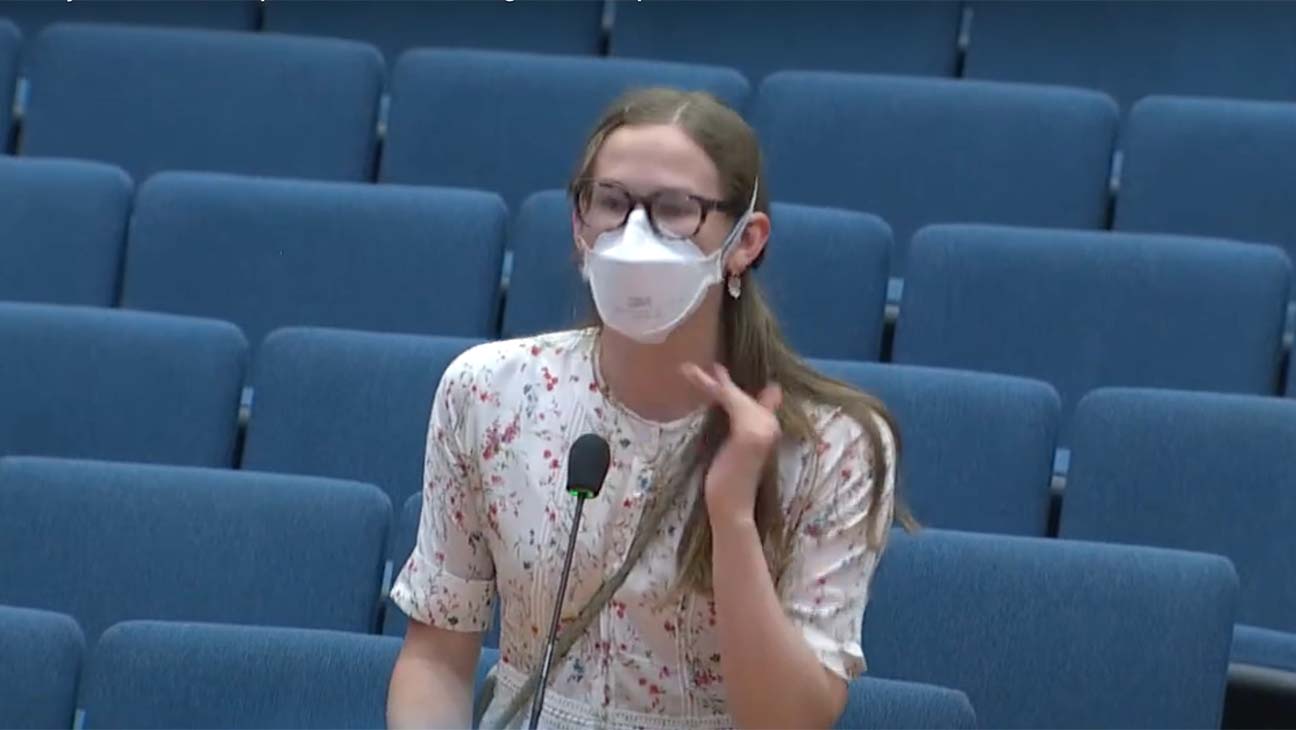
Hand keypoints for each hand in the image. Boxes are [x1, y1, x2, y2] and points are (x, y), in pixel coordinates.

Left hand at [680, 362, 782, 525]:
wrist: (734, 508)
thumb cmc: (730, 485)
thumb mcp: (734, 452)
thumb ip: (737, 431)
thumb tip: (733, 423)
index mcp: (766, 430)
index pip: (756, 400)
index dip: (736, 386)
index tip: (720, 371)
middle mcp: (769, 426)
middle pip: (742, 395)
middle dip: (719, 381)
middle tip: (695, 368)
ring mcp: (761, 429)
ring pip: (733, 396)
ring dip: (708, 382)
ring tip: (687, 370)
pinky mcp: (748, 432)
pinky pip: (729, 401)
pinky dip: (713, 388)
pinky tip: (697, 378)